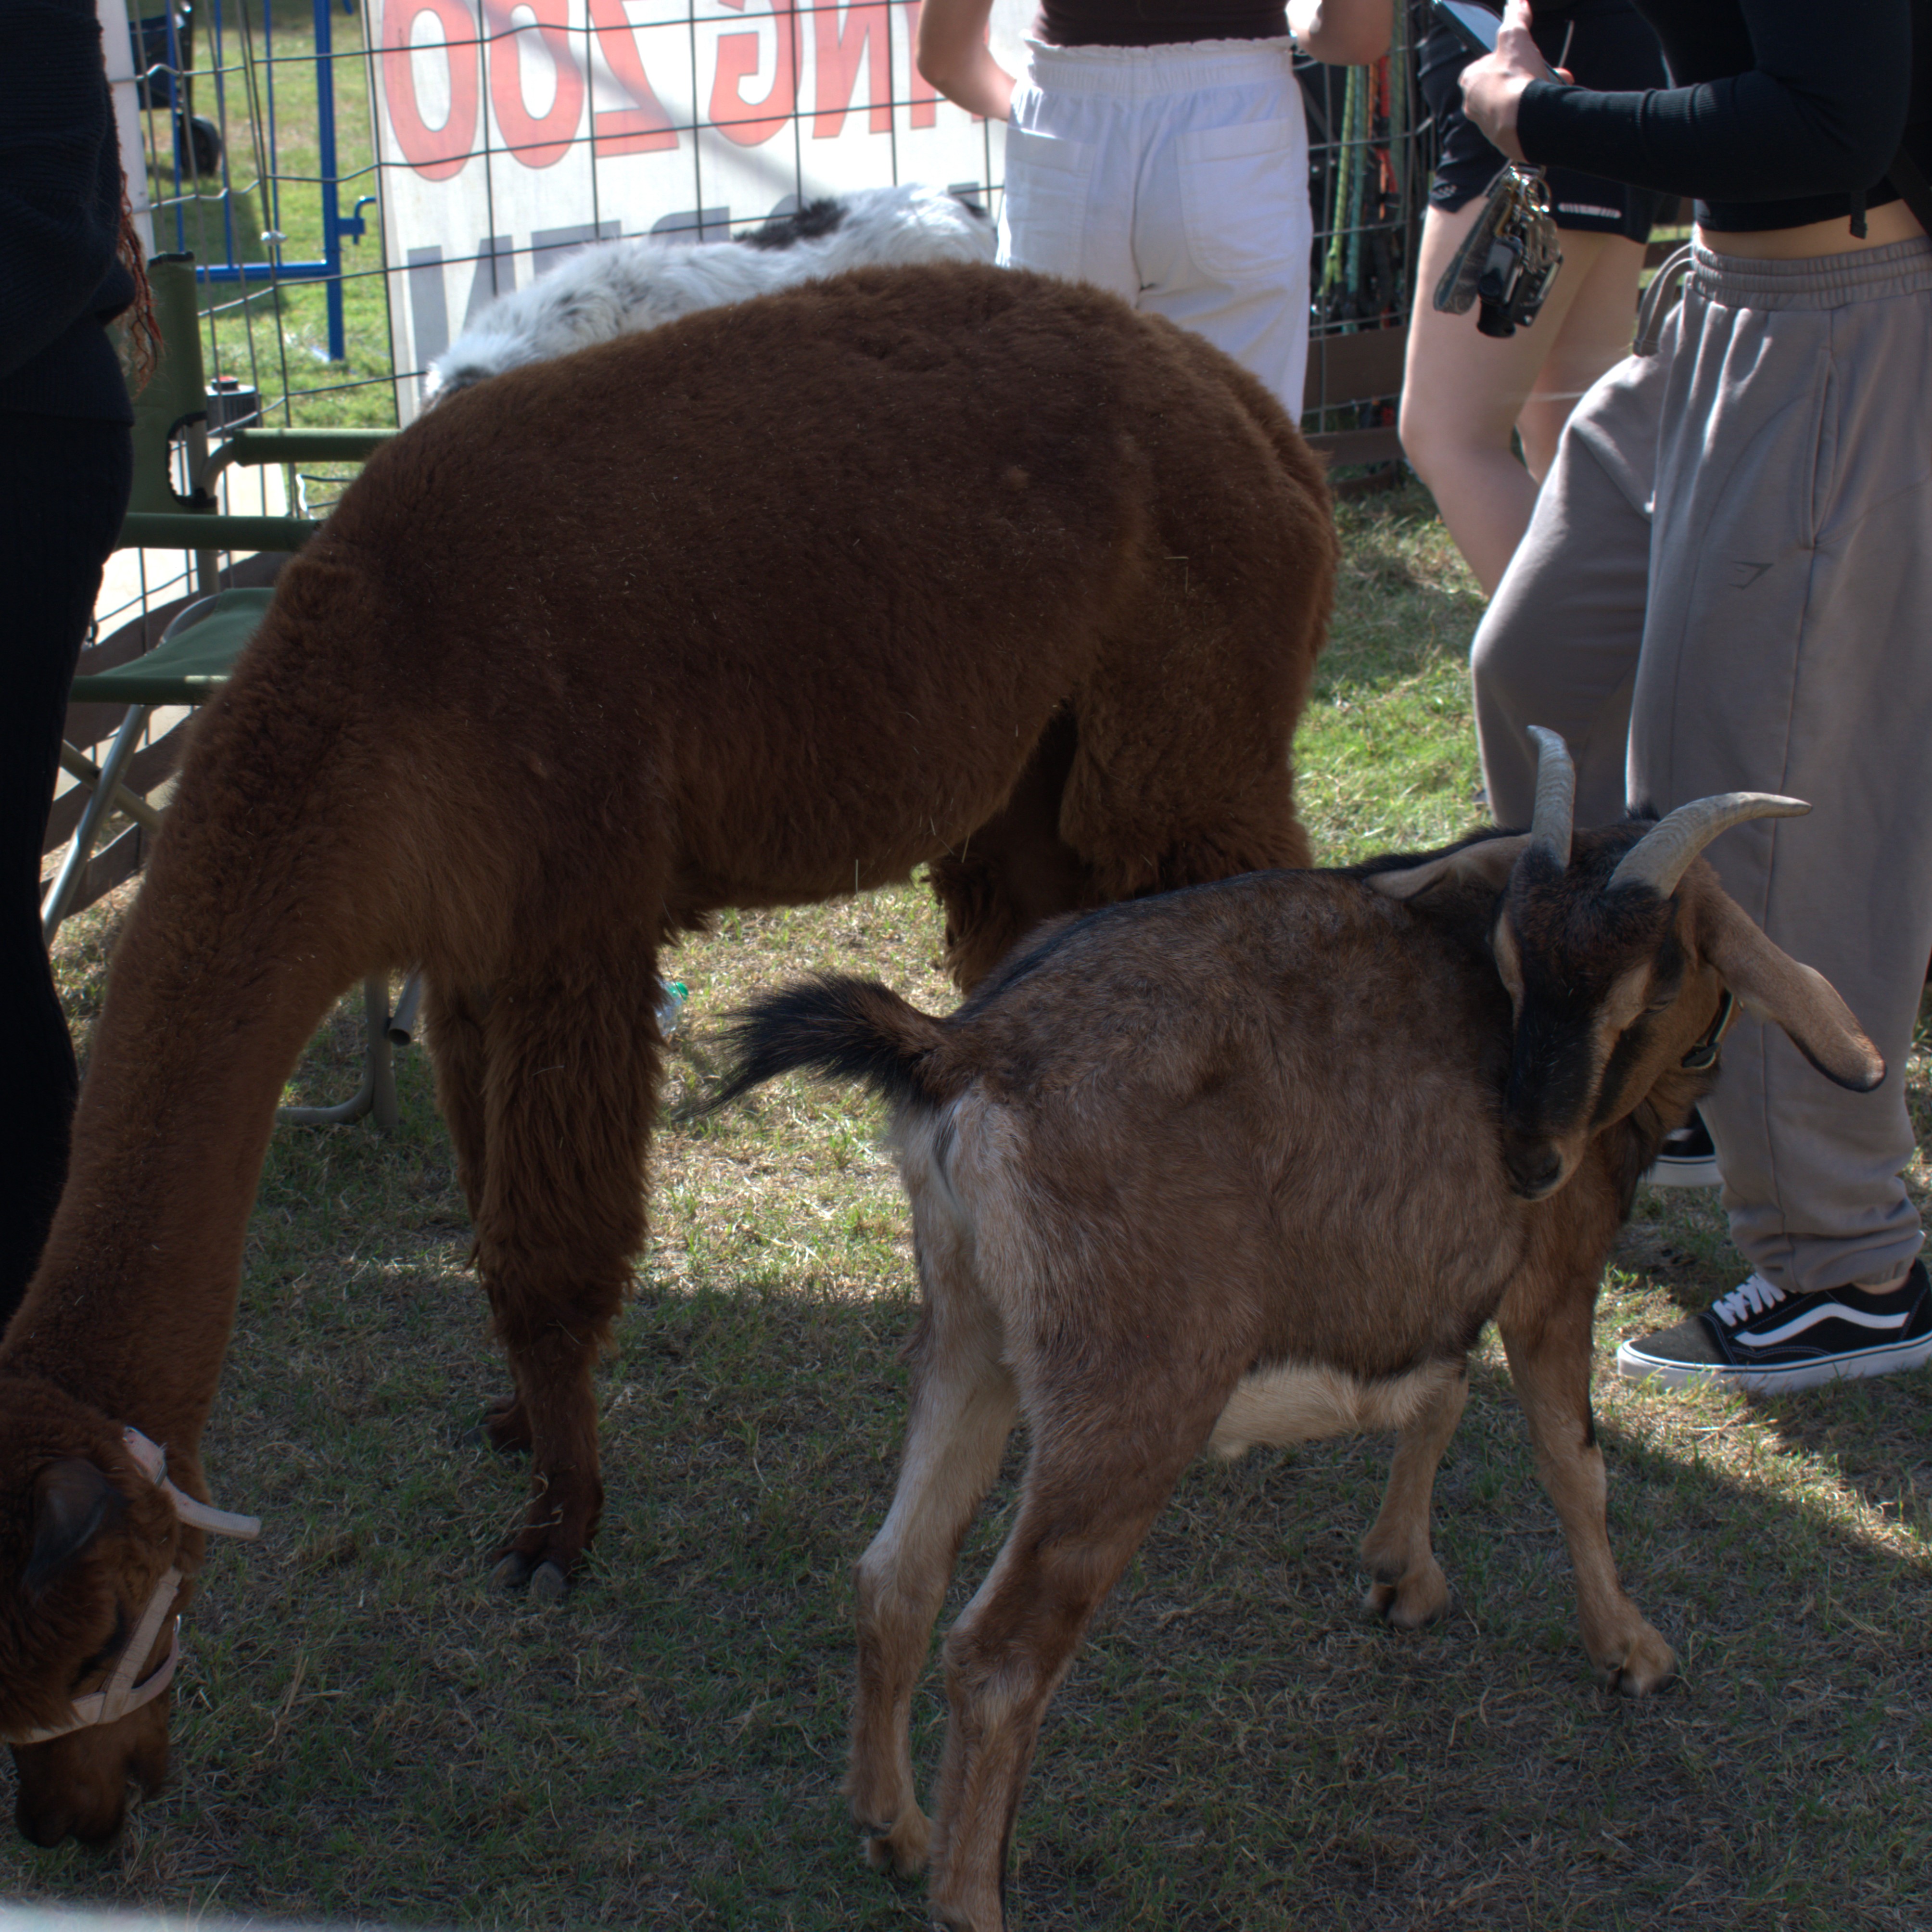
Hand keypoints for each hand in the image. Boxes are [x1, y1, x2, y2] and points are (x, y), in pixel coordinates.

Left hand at [1458, 0, 1563, 164]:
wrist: (1524, 120)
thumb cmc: (1513, 78)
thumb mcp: (1515, 37)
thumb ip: (1515, 17)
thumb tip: (1518, 2)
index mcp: (1470, 82)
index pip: (1483, 66)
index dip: (1506, 60)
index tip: (1523, 58)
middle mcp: (1474, 107)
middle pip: (1504, 85)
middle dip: (1527, 76)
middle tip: (1543, 71)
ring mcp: (1488, 126)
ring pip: (1515, 103)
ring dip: (1536, 92)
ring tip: (1552, 87)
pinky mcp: (1504, 141)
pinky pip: (1523, 122)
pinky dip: (1537, 112)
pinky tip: (1550, 106)